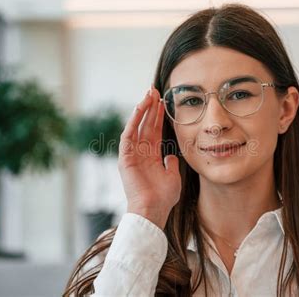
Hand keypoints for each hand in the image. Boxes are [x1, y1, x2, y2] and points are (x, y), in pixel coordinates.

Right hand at [118, 84, 181, 228]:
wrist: (153, 209)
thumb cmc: (163, 197)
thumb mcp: (172, 176)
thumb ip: (171, 164)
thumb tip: (171, 155)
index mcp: (151, 156)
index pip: (154, 131)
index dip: (157, 116)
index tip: (162, 101)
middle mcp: (140, 152)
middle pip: (145, 125)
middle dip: (150, 108)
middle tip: (154, 90)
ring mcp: (132, 154)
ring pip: (137, 126)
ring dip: (142, 110)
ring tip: (148, 94)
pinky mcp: (125, 157)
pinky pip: (128, 135)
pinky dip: (133, 121)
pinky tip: (139, 108)